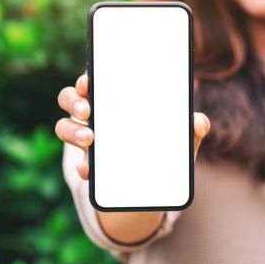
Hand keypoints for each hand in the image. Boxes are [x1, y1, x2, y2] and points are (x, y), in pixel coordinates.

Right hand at [55, 74, 210, 179]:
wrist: (153, 184)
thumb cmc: (164, 148)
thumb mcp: (181, 138)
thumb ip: (193, 129)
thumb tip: (200, 121)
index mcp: (115, 102)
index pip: (94, 82)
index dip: (86, 78)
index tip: (89, 81)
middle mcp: (95, 116)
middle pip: (70, 99)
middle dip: (74, 100)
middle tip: (87, 109)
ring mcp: (87, 140)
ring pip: (64, 127)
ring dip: (72, 130)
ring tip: (89, 138)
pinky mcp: (88, 165)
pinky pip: (77, 163)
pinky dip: (82, 166)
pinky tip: (89, 170)